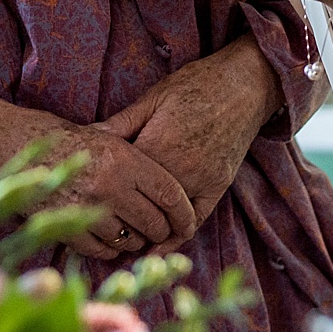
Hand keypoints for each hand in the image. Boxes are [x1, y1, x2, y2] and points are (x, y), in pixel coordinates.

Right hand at [40, 121, 197, 260]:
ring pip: (130, 239)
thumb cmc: (73, 141)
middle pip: (153, 221)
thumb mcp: (111, 138)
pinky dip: (112, 248)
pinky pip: (104, 249)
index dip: (184, 213)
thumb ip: (141, 163)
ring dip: (137, 240)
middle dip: (162, 231)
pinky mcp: (68, 228)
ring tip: (135, 232)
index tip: (188, 222)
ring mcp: (88, 209)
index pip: (168, 193)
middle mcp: (110, 186)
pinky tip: (112, 238)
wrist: (22, 147)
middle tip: (161, 230)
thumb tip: (172, 194)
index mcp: (124, 160)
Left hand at [97, 36, 280, 253]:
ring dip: (146, 232)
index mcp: (156, 146)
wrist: (243, 84)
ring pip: (166, 220)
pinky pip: (195, 220)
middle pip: (140, 206)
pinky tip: (159, 247)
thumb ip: (121, 123)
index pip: (121, 181)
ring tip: (124, 240)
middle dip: (120, 217)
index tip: (88, 198)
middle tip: (99, 225)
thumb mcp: (153, 97)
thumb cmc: (194, 84)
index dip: (103, 190)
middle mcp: (178, 170)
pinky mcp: (218, 187)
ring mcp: (201, 181)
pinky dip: (176, 236)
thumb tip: (88, 137)